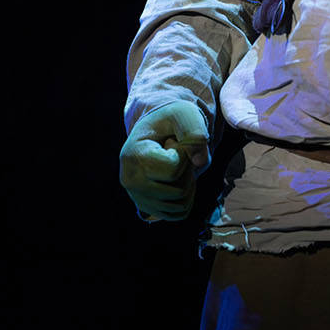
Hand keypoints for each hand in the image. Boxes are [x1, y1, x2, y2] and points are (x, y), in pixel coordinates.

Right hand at [119, 102, 211, 221]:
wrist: (156, 131)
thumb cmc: (170, 121)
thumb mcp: (184, 115)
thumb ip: (195, 133)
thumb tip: (200, 162)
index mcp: (133, 156)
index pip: (173, 169)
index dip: (184, 154)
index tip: (173, 141)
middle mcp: (130, 180)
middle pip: (178, 191)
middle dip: (188, 171)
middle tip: (178, 154)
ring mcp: (137, 197)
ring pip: (179, 206)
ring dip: (189, 185)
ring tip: (178, 166)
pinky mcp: (146, 207)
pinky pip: (177, 215)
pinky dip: (186, 200)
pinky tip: (180, 181)